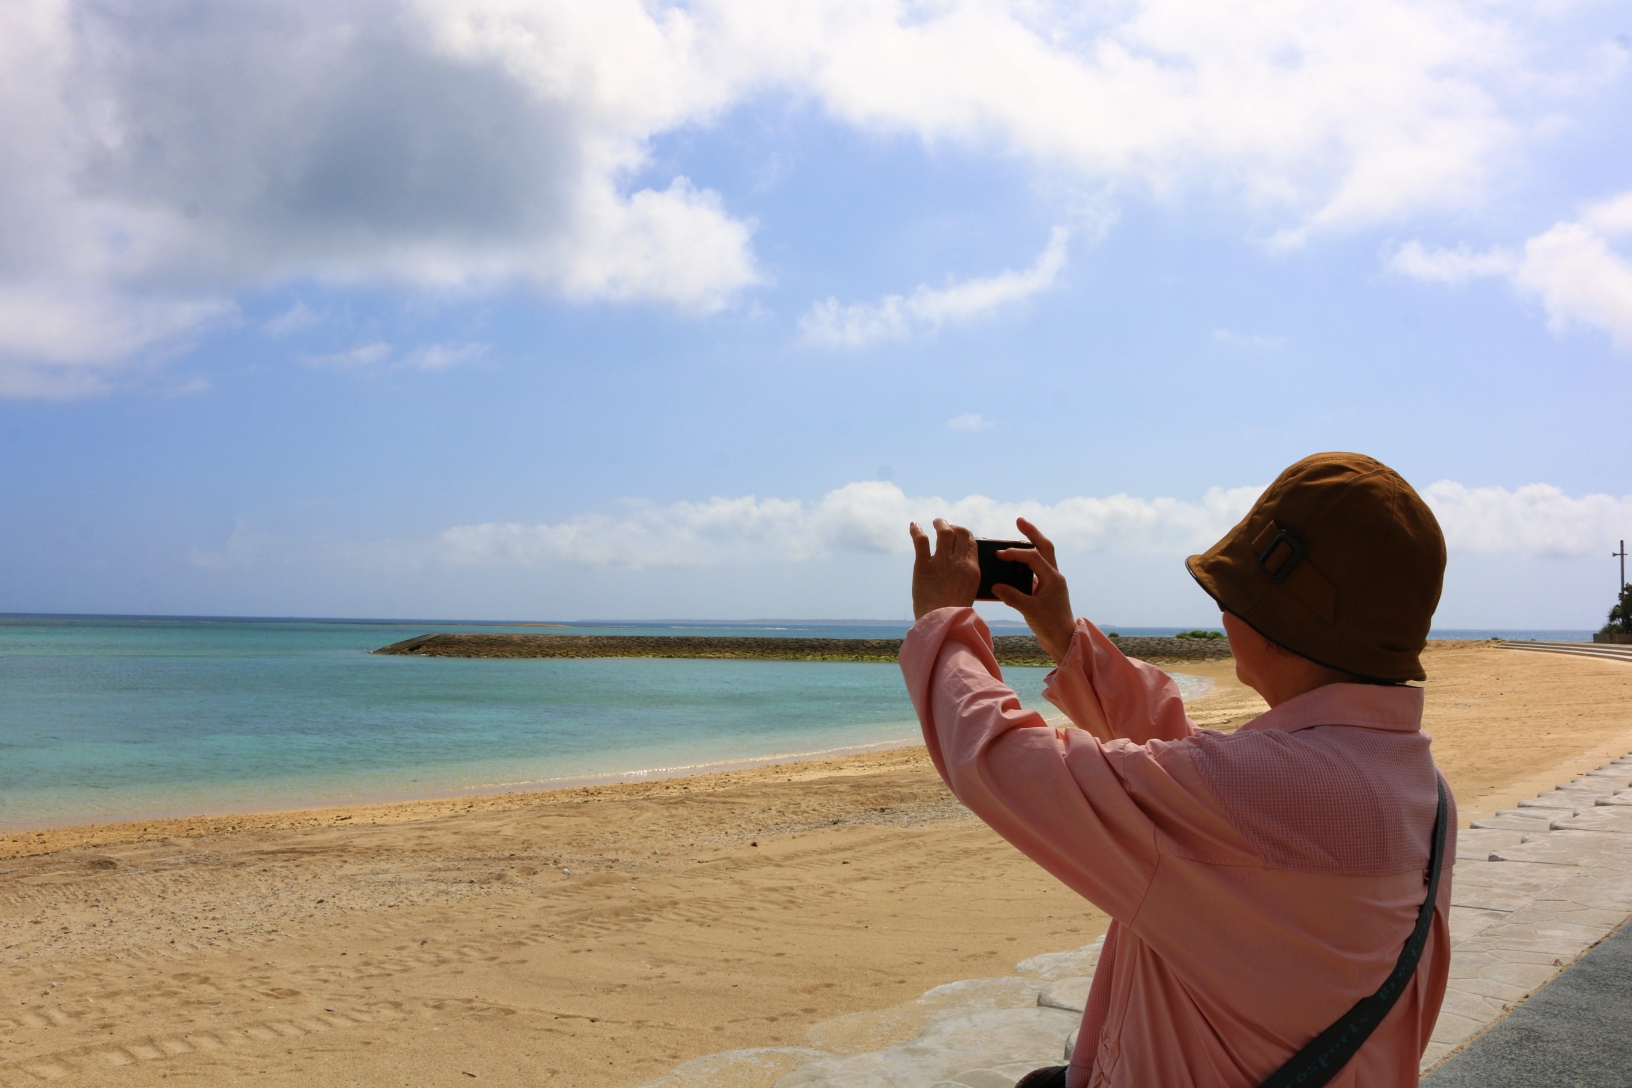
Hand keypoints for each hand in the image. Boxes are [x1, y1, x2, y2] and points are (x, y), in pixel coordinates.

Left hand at [910, 519, 979, 618]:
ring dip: (940, 523)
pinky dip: (916, 530)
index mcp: (972, 569)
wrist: (942, 622)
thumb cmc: (954, 612)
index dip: (964, 534)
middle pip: (961, 532)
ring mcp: (941, 562)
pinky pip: (921, 541)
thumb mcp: (968, 590)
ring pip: (944, 532)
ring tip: (935, 522)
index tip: (957, 534)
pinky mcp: (923, 566)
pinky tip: (914, 525)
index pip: (971, 542)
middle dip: (953, 526)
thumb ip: (966, 574)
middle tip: (945, 526)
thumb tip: (961, 563)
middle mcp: (959, 562)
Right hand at [991, 517, 1075, 663]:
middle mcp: (1054, 576)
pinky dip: (1024, 564)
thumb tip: (995, 586)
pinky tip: (1012, 565)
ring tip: (1016, 537)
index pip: (1033, 557)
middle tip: (1019, 521)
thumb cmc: (1051, 626)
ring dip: (1030, 546)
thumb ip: (1012, 597)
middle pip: (1045, 547)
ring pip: (1041, 557)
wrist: (1064, 641)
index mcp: (1053, 578)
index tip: (999, 555)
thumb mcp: (1030, 611)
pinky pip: (1034, 571)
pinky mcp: (1045, 591)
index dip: (1015, 553)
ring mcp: (1050, 583)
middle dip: (1032, 533)